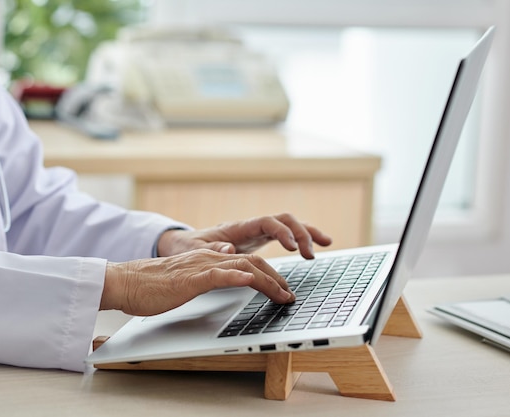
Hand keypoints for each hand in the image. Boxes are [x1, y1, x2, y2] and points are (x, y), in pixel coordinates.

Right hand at [101, 249, 294, 315]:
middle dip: (276, 279)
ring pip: (242, 268)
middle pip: (252, 264)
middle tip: (290, 295)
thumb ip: (209, 272)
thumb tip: (230, 267)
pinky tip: (251, 282)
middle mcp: (208, 258)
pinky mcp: (190, 279)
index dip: (269, 275)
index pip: (247, 264)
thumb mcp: (188, 278)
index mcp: (208, 259)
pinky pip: (218, 276)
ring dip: (267, 282)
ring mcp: (200, 267)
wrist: (126, 282)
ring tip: (283, 294)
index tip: (282, 289)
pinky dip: (237, 278)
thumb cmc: (153, 285)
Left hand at [157, 213, 331, 259]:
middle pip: (283, 219)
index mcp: (238, 227)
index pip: (266, 222)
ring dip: (308, 232)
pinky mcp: (260, 239)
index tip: (292, 247)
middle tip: (309, 254)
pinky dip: (302, 239)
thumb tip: (229, 246)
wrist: (183, 245)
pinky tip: (316, 248)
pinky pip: (286, 235)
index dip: (281, 232)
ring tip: (326, 244)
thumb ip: (211, 249)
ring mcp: (257, 231)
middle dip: (301, 233)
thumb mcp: (193, 250)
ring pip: (289, 224)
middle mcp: (251, 226)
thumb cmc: (187, 247)